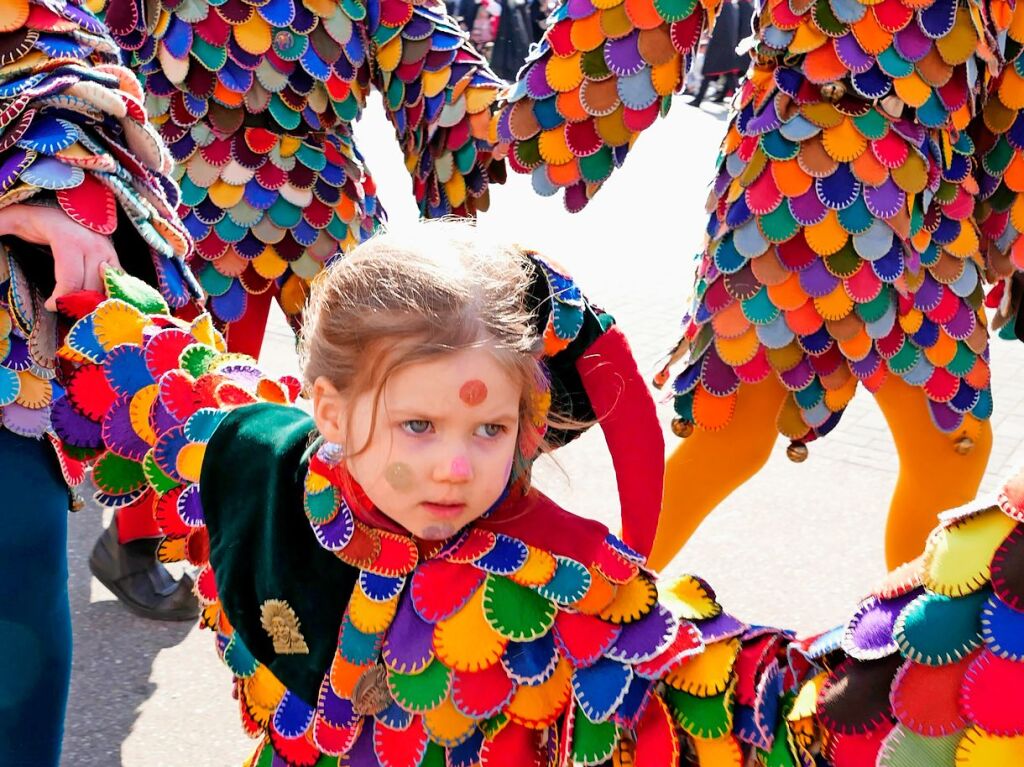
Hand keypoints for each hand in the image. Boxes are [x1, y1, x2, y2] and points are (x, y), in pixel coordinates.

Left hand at [0, 204, 119, 310]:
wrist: (68, 201)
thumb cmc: (38, 214)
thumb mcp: (13, 218)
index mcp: (68, 239)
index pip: (70, 281)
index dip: (61, 300)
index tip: (50, 306)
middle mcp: (93, 246)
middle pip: (89, 288)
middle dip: (76, 304)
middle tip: (63, 310)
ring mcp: (108, 251)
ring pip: (106, 288)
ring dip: (93, 301)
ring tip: (77, 306)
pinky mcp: (115, 257)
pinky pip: (117, 283)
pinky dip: (108, 294)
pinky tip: (95, 300)